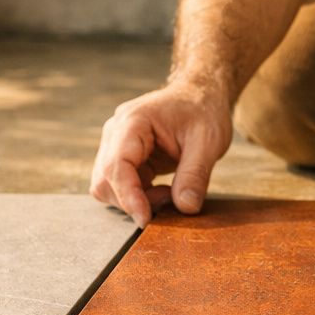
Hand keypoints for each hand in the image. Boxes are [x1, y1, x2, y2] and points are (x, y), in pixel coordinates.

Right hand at [88, 80, 232, 225]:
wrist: (200, 95)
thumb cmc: (203, 111)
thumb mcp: (209, 141)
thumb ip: (196, 174)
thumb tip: (185, 208)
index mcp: (133, 122)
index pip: (117, 165)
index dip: (128, 196)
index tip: (145, 219)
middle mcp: (116, 132)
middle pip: (105, 180)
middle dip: (134, 200)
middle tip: (171, 199)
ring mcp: (116, 145)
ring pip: (108, 186)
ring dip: (135, 200)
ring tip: (169, 194)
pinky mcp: (124, 157)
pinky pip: (120, 186)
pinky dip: (139, 196)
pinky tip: (164, 191)